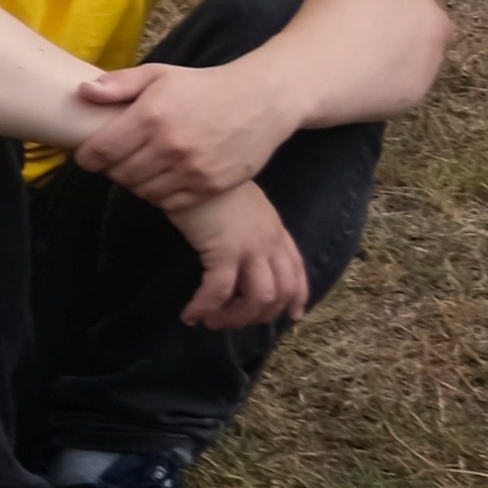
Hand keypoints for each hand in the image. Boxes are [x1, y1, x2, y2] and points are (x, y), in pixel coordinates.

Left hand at [70, 54, 296, 217]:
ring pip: (143, 191)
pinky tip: (163, 178)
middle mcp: (171, 146)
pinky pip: (170, 203)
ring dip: (135, 183)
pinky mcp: (212, 187)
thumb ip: (119, 84)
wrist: (261, 101)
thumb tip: (83, 93)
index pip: (101, 151)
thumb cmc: (203, 86)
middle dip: (112, 169)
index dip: (87, 157)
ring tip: (141, 167)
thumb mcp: (159, 75)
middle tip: (118, 159)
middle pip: (120, 174)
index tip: (88, 154)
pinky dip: (160, 195)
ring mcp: (193, 170)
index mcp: (151, 116)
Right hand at [167, 179, 310, 330]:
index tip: (291, 316)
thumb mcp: (241, 203)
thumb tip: (239, 242)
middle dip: (257, 316)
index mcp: (275, 230)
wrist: (196, 164)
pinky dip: (205, 307)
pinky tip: (190, 314)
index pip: (296, 271)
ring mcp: (250, 247)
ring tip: (210, 322)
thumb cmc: (211, 182)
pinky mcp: (224, 250)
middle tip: (230, 322)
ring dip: (233, 318)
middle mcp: (269, 242)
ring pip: (256, 298)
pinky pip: (219, 290)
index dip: (297, 298)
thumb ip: (249, 224)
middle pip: (280, 293)